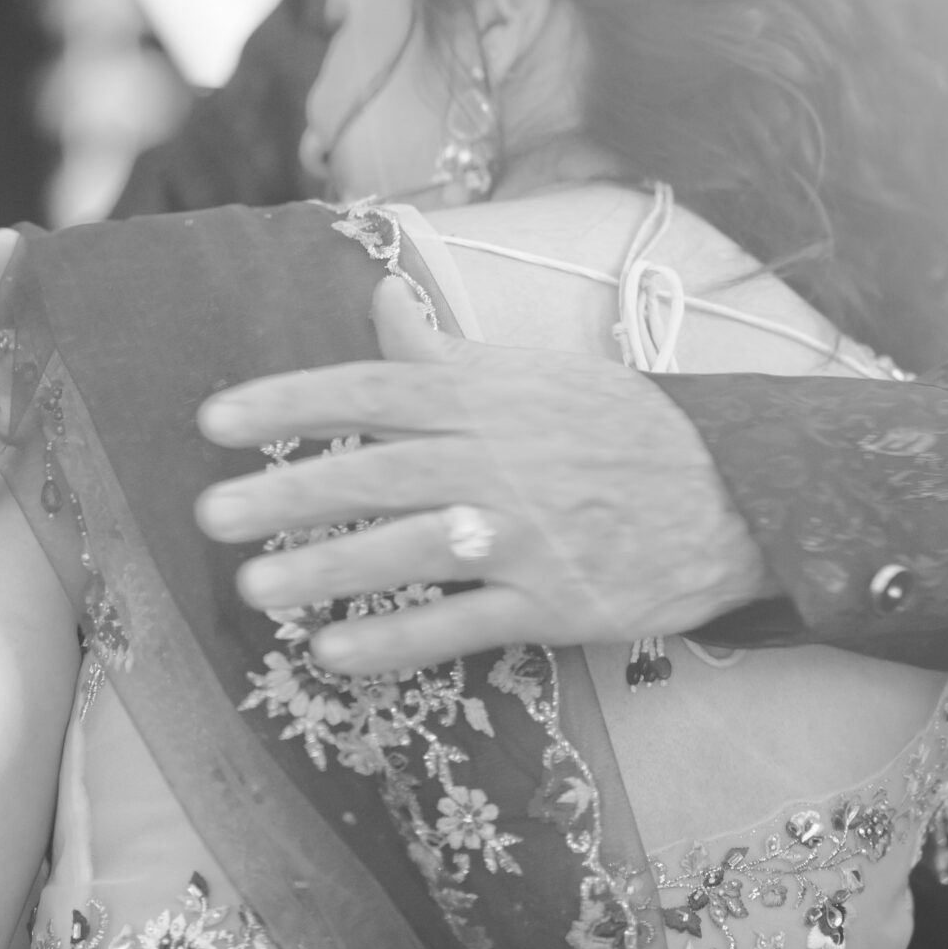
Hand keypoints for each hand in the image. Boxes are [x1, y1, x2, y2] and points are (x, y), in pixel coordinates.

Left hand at [195, 273, 769, 672]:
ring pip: (408, 552)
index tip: (215, 420)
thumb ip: (448, 352)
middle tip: (210, 514)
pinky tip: (334, 652)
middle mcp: (500, 461)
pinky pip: (461, 625)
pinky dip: (395, 640)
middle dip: (287, 492)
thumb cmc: (627, 428)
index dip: (291, 402)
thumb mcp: (539, 374)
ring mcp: (527, 536)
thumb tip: (384, 297)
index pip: (373, 390)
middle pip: (376, 473)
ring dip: (325, 569)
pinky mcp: (555, 604)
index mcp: (491, 397)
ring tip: (253, 588)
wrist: (737, 493)